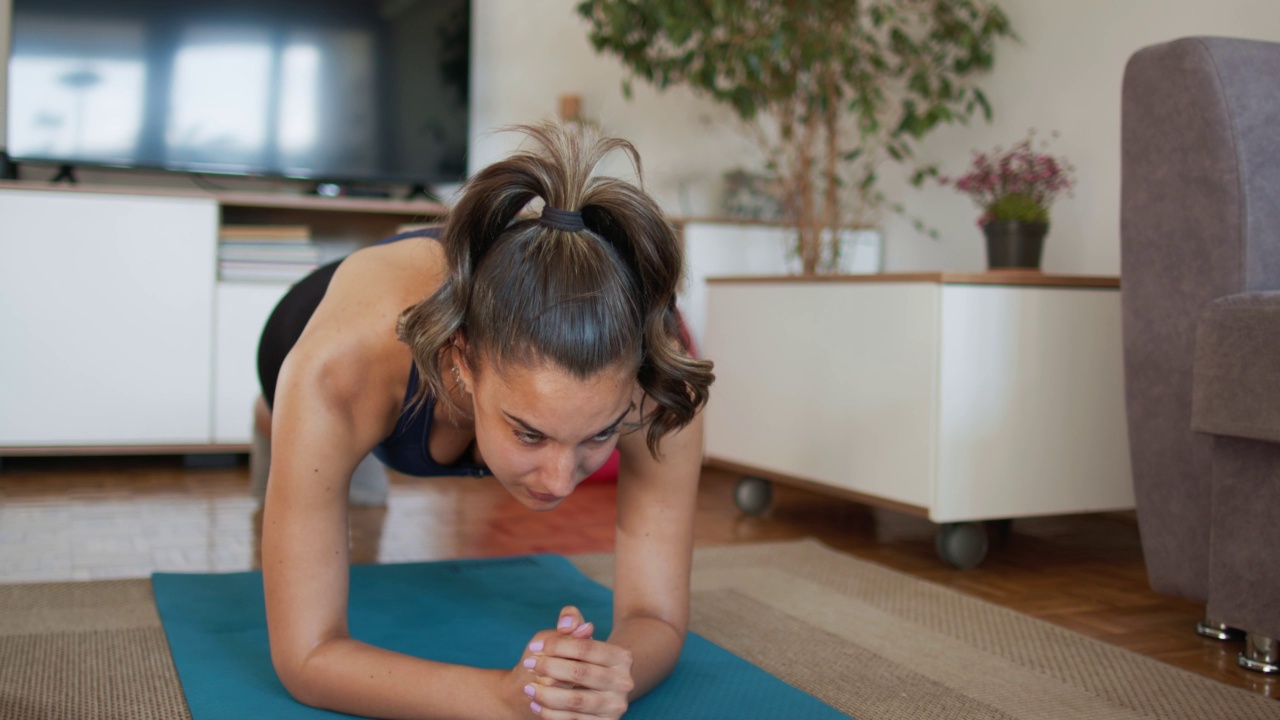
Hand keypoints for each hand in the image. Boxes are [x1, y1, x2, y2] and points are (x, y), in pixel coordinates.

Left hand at [519, 606, 633, 718]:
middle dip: (549, 668)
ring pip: (576, 700)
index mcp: (621, 657)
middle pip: (580, 673)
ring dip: (546, 694)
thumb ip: (570, 621)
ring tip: (529, 688)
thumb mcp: (573, 638)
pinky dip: (550, 713)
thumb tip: (567, 622)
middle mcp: (624, 682)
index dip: (557, 646)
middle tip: (528, 665)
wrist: (587, 692)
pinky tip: (536, 705)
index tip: (534, 647)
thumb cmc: (576, 660)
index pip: (586, 648)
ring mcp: (615, 706)